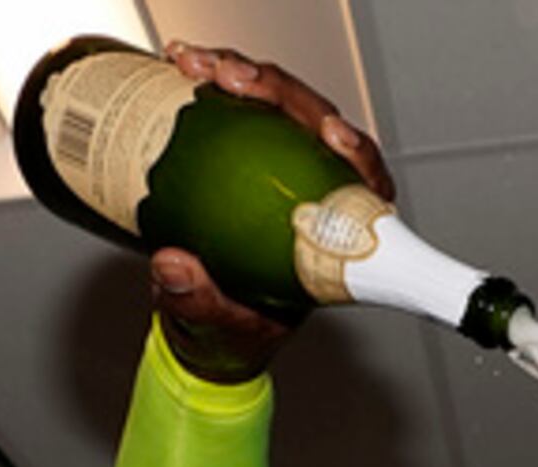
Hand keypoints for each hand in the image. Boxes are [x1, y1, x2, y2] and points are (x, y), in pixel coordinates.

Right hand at [147, 44, 394, 382]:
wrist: (208, 329)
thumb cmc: (237, 331)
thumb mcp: (218, 327)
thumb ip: (198, 303)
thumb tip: (174, 266)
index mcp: (335, 238)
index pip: (362, 184)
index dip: (355, 151)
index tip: (332, 134)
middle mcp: (317, 193)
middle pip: (317, 125)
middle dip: (280, 92)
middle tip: (234, 79)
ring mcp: (284, 168)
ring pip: (281, 106)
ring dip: (244, 76)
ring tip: (200, 64)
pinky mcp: (250, 154)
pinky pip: (242, 108)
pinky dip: (217, 82)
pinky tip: (187, 67)